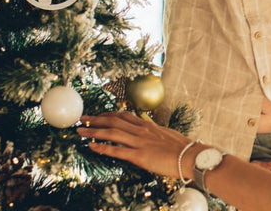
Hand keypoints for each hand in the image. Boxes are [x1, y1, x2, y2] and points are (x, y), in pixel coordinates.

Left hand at [77, 111, 191, 177]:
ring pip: (112, 133)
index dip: (107, 114)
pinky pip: (117, 151)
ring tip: (80, 130)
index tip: (97, 115)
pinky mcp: (140, 156)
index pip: (123, 116)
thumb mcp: (165, 133)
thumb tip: (147, 125)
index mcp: (147, 124)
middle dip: (96, 119)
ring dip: (94, 130)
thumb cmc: (180, 146)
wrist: (190, 155)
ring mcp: (139, 142)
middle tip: (82, 119)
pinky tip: (91, 146)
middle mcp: (141, 130)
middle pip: (113, 120)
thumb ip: (153, 130)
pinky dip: (103, 148)